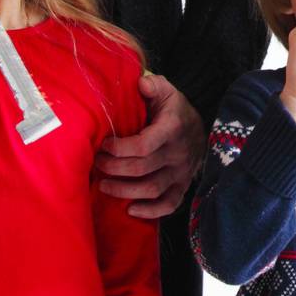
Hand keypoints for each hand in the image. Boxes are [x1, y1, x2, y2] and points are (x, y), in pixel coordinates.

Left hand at [94, 73, 205, 218]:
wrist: (199, 129)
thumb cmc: (174, 109)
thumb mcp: (166, 91)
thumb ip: (154, 85)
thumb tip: (141, 83)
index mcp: (171, 128)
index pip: (143, 145)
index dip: (119, 148)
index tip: (103, 144)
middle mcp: (177, 153)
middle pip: (141, 168)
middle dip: (114, 168)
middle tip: (96, 163)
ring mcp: (181, 173)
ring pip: (151, 189)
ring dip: (124, 190)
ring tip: (103, 185)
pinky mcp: (182, 187)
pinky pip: (169, 205)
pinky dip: (150, 211)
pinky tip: (130, 209)